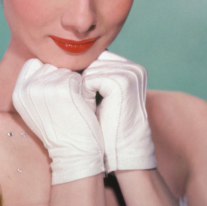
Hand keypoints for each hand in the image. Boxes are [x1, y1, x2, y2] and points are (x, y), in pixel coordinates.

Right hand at [12, 59, 104, 184]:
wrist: (73, 152)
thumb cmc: (61, 129)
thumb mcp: (37, 108)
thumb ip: (36, 85)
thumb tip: (46, 63)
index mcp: (18, 92)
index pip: (34, 64)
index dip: (49, 75)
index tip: (56, 94)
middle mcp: (27, 87)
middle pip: (51, 65)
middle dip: (62, 78)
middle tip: (66, 103)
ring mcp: (45, 86)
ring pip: (66, 69)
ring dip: (74, 83)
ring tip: (72, 105)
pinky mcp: (64, 87)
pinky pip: (79, 76)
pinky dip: (84, 88)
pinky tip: (80, 105)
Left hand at [82, 51, 156, 172]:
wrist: (123, 148)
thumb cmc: (109, 124)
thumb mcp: (105, 94)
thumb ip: (98, 74)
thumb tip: (72, 60)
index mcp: (132, 68)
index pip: (97, 58)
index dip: (86, 76)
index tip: (90, 96)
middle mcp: (134, 68)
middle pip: (92, 61)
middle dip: (84, 81)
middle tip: (92, 103)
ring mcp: (129, 73)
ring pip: (89, 70)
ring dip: (84, 89)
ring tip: (93, 107)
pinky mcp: (121, 82)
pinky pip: (89, 80)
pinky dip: (85, 95)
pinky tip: (93, 109)